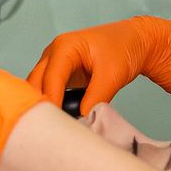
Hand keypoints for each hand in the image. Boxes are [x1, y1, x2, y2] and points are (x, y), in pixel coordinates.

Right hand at [27, 16, 170, 114]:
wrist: (135, 41)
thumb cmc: (124, 49)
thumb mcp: (112, 75)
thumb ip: (96, 97)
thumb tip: (82, 118)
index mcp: (65, 47)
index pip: (50, 78)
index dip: (51, 101)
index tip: (54, 124)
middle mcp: (53, 53)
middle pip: (36, 82)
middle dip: (40, 104)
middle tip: (49, 129)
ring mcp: (54, 62)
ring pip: (38, 87)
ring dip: (43, 104)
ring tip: (52, 127)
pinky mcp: (60, 73)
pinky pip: (47, 89)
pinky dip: (50, 103)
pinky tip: (57, 119)